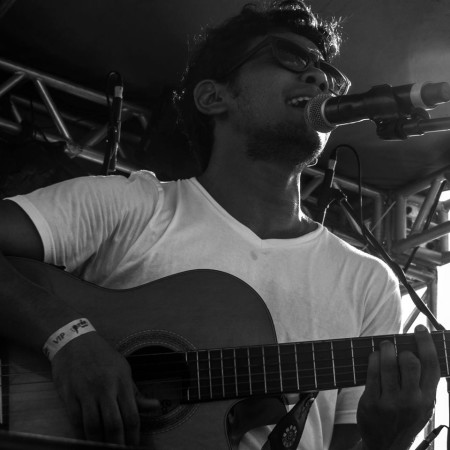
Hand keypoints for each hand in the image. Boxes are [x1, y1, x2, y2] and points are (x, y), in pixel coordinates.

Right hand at [51, 332, 139, 444]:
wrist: (74, 342)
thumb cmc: (102, 356)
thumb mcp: (124, 369)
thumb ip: (136, 392)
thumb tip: (156, 407)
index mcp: (122, 381)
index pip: (131, 415)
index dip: (134, 435)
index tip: (134, 445)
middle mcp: (105, 388)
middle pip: (113, 424)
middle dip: (118, 443)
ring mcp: (86, 392)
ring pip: (93, 426)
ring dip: (100, 442)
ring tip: (105, 448)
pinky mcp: (69, 396)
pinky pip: (77, 422)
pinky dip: (82, 435)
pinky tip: (88, 440)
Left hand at [357, 325, 439, 449]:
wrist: (385, 446)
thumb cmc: (404, 417)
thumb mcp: (421, 405)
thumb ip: (421, 381)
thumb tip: (415, 347)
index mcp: (428, 400)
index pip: (431, 365)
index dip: (426, 343)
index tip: (420, 329)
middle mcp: (412, 401)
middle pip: (409, 361)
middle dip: (401, 348)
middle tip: (395, 346)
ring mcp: (391, 403)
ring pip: (387, 363)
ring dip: (384, 349)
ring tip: (383, 347)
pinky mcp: (372, 402)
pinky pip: (372, 371)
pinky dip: (372, 359)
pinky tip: (373, 357)